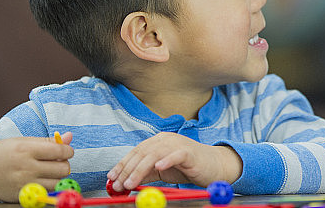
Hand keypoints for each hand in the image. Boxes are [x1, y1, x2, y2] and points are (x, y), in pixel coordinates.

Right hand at [0, 133, 73, 201]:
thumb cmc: (2, 153)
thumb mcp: (23, 141)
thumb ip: (48, 141)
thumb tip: (69, 137)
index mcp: (28, 150)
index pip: (61, 152)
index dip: (68, 151)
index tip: (66, 151)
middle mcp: (27, 168)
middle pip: (63, 169)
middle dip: (64, 164)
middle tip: (57, 162)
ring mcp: (25, 183)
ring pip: (57, 182)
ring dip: (58, 176)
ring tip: (49, 171)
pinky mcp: (23, 196)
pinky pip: (46, 192)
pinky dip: (48, 186)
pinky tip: (41, 179)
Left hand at [107, 132, 241, 191]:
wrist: (212, 165)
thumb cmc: (186, 167)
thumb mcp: (161, 170)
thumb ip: (145, 173)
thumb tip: (123, 182)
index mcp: (158, 141)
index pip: (136, 151)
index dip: (122, 164)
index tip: (111, 178)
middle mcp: (166, 139)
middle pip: (142, 152)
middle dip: (127, 169)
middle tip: (118, 185)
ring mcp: (178, 144)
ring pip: (154, 155)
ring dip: (140, 169)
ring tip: (130, 183)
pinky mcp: (189, 152)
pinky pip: (175, 155)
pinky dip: (166, 160)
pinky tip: (158, 167)